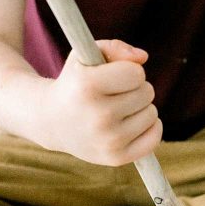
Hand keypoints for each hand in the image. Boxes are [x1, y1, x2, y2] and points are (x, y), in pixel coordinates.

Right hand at [35, 39, 161, 165]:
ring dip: (139, 108)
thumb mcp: (86, 56)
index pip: (136, 73)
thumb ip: (115, 48)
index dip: (127, 71)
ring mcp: (108, 140)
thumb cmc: (76, 83)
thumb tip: (142, 58)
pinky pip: (154, 137)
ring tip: (115, 110)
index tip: (112, 76)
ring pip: (152, 113)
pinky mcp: (116, 158)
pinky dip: (149, 128)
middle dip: (134, 89)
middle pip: (147, 92)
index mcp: (87, 86)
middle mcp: (98, 116)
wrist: (51, 121)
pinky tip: (130, 124)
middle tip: (112, 94)